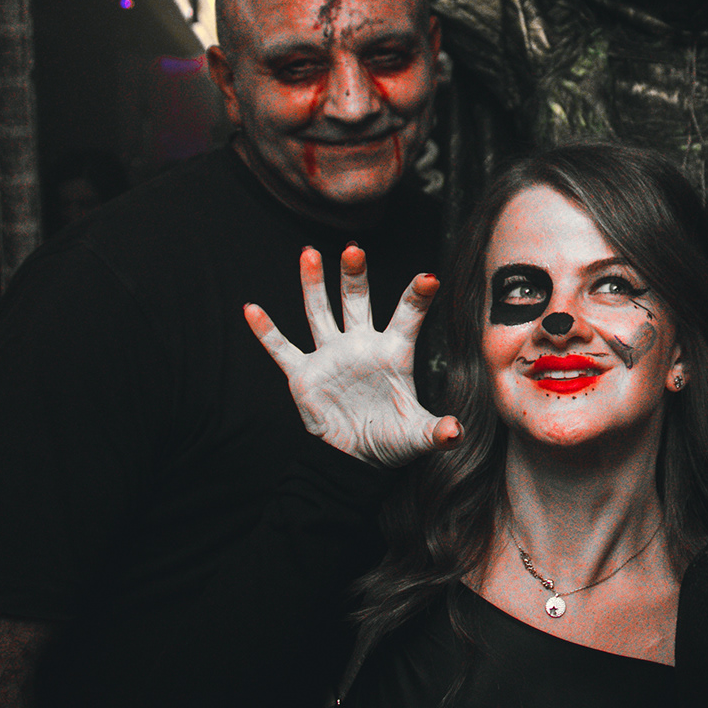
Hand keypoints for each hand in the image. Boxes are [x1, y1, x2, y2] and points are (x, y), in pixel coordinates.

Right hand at [244, 246, 460, 468]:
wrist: (357, 458)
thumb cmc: (393, 440)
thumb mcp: (418, 436)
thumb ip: (437, 431)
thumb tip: (456, 433)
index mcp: (393, 353)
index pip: (408, 317)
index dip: (418, 298)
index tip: (430, 278)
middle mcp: (361, 346)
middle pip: (357, 302)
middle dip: (355, 276)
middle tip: (354, 250)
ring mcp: (331, 356)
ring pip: (320, 312)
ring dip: (313, 284)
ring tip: (310, 254)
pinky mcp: (304, 374)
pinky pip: (282, 348)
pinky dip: (266, 331)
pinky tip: (252, 309)